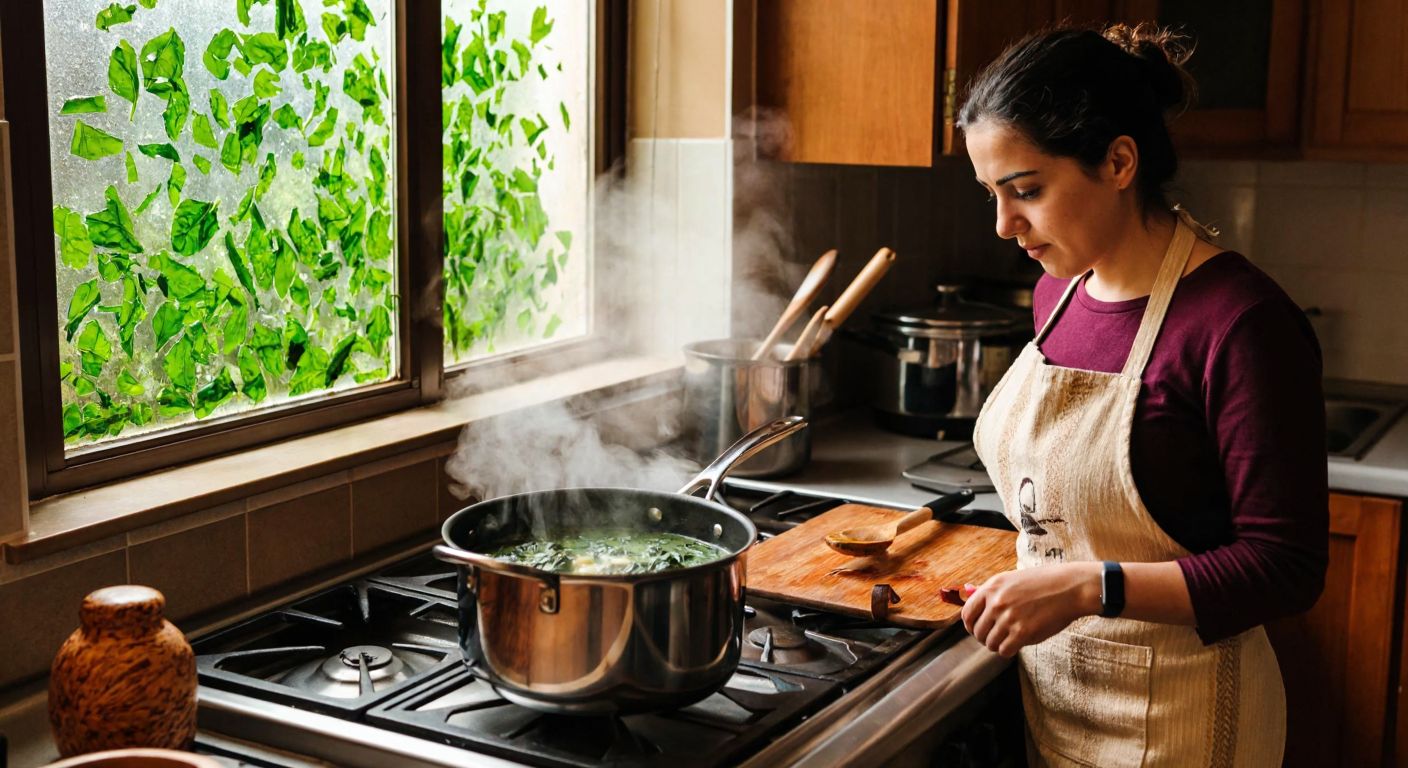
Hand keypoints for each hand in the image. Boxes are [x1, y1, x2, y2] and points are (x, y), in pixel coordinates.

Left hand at [960, 562, 1101, 656]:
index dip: (971, 626)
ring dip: (997, 645)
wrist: (1070, 588)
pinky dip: (1008, 651)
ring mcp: (1009, 618)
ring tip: (1008, 641)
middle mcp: (996, 602)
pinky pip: (1004, 650)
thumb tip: (968, 591)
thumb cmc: (1043, 583)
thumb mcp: (1012, 579)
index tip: (977, 630)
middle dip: (985, 638)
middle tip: (996, 638)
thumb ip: (990, 590)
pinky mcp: (1022, 633)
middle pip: (977, 632)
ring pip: (990, 643)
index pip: (967, 614)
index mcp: (991, 587)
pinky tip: (1016, 645)